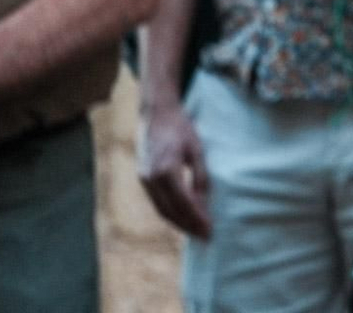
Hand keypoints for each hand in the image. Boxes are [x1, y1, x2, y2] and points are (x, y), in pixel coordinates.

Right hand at [138, 100, 210, 237]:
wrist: (157, 114)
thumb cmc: (181, 129)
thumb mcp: (197, 150)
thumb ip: (200, 177)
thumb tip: (204, 204)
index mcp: (166, 171)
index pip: (184, 204)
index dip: (197, 220)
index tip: (210, 231)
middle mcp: (151, 179)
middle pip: (170, 212)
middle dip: (188, 227)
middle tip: (205, 237)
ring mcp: (144, 180)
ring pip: (161, 210)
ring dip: (178, 223)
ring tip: (196, 232)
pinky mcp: (142, 179)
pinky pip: (157, 202)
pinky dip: (170, 213)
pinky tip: (182, 217)